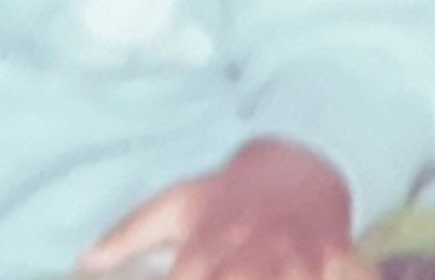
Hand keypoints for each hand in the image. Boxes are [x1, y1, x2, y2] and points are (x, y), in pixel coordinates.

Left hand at [82, 140, 374, 279]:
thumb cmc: (230, 196)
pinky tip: (319, 274)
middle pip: (240, 278)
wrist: (301, 165)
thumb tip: (83, 262)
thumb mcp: (177, 204)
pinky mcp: (339, 261)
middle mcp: (255, 252)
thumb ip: (128, 235)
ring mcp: (300, 259)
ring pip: (292, 278)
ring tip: (268, 278)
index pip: (188, 276)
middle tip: (215, 277)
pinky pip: (350, 275)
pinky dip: (343, 276)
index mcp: (211, 242)